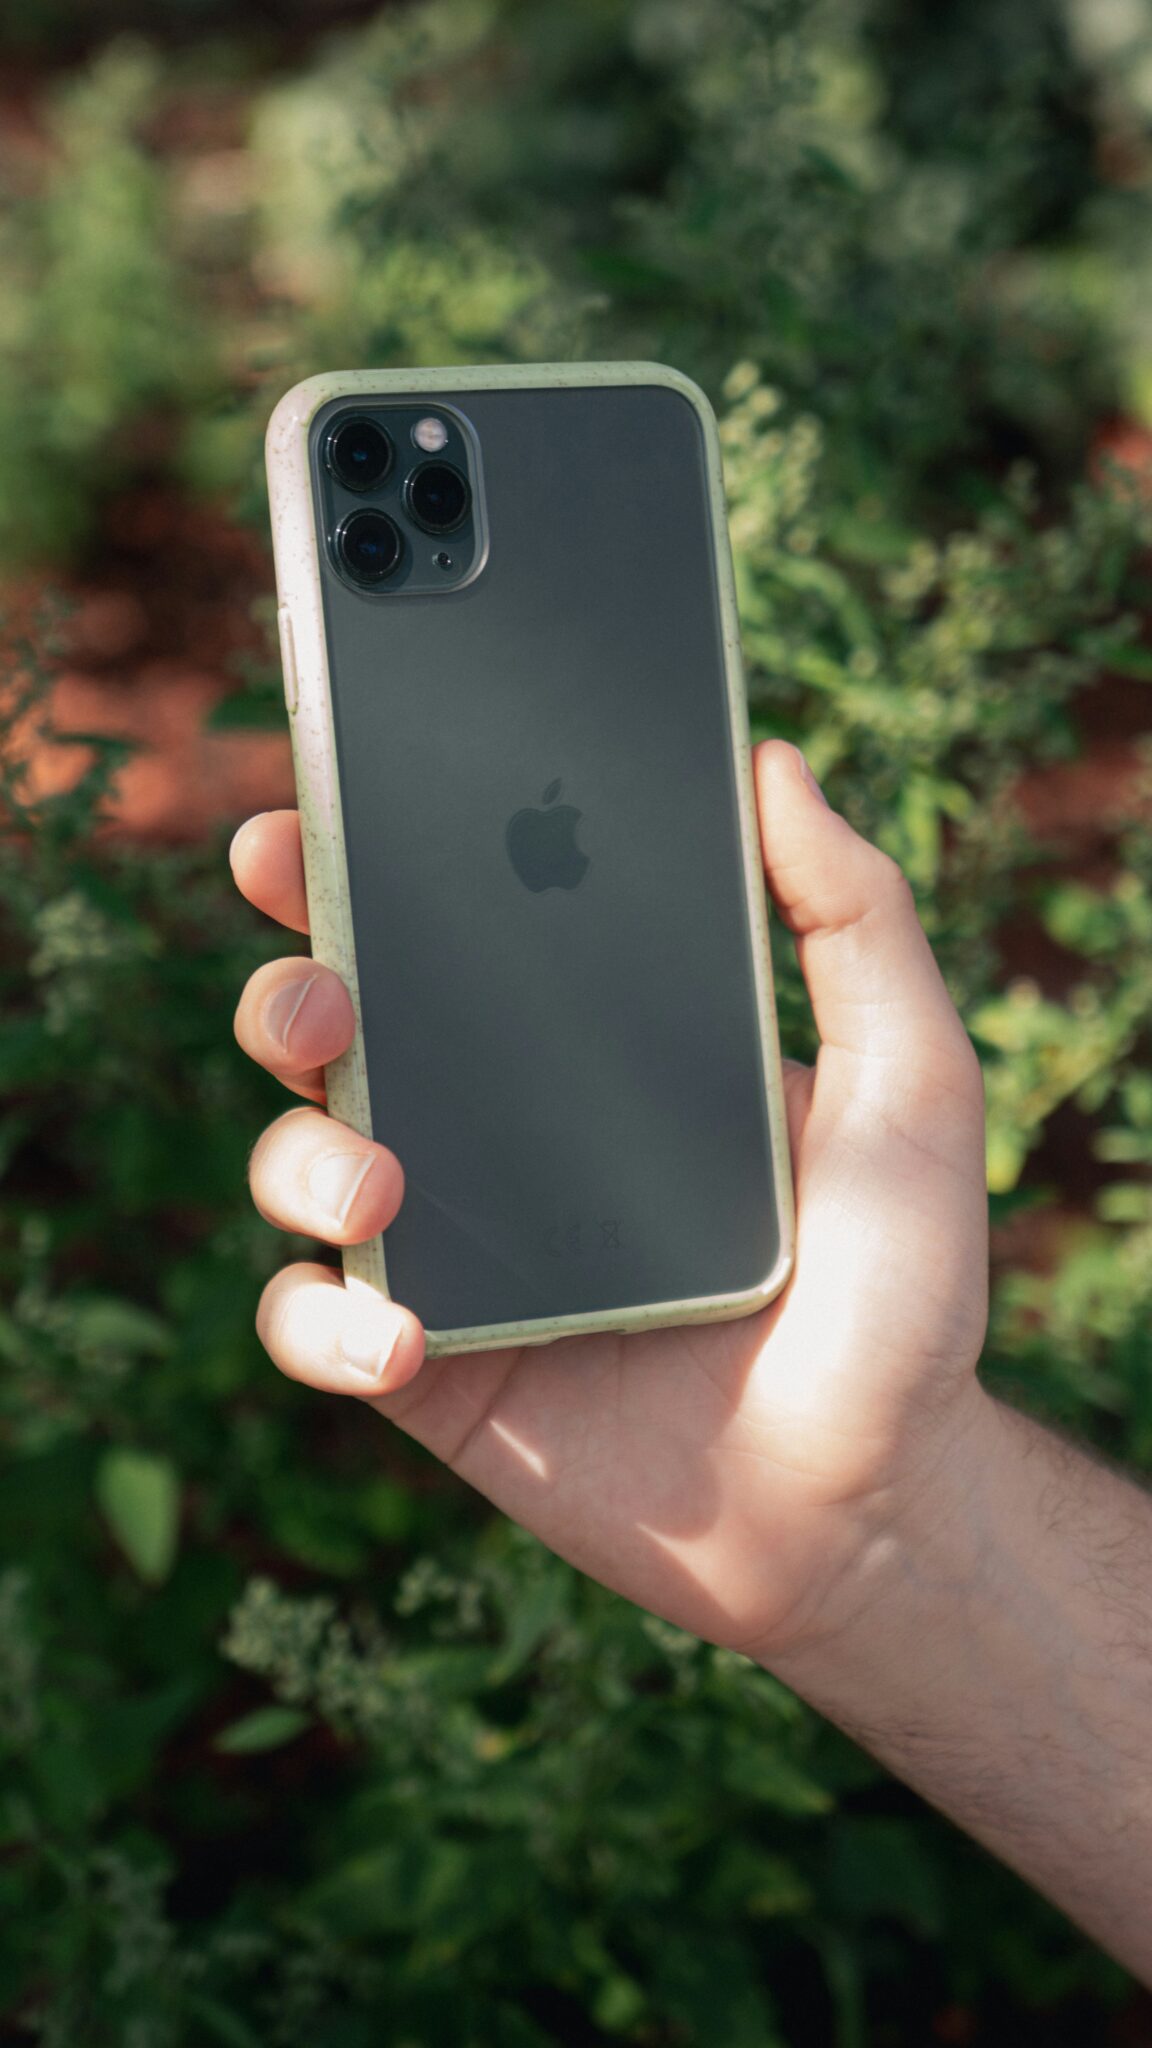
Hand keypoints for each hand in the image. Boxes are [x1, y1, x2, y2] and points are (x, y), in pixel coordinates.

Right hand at [230, 741, 989, 1663]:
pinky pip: (314, 1325)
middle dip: (288, 991)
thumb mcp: (908, 1079)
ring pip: (297, 1162)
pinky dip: (323, 1323)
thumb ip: (856, 919)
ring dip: (298, 1153)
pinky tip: (401, 1337)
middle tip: (323, 1002)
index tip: (310, 825)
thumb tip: (774, 764)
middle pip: (335, 1032)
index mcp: (581, 1047)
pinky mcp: (429, 1367)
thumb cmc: (900, 1286)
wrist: (872, 1494)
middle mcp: (494, 1133)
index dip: (356, 870)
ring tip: (378, 1183)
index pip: (445, 933)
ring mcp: (452, 1249)